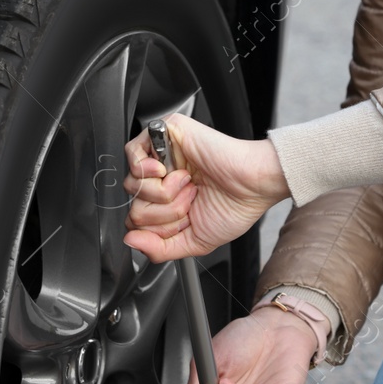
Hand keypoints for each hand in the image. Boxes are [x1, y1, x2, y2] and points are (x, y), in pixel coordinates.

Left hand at [121, 112, 288, 261]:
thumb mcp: (193, 241)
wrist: (252, 184)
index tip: (184, 220)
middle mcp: (163, 180)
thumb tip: (130, 241)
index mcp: (169, 202)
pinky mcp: (164, 134)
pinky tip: (168, 172)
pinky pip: (131, 153)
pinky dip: (146, 170)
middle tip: (190, 200)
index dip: (157, 228)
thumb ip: (159, 249)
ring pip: (132, 183)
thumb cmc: (234, 207)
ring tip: (187, 184)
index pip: (137, 221)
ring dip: (162, 192)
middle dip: (163, 212)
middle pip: (133, 205)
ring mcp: (162, 156)